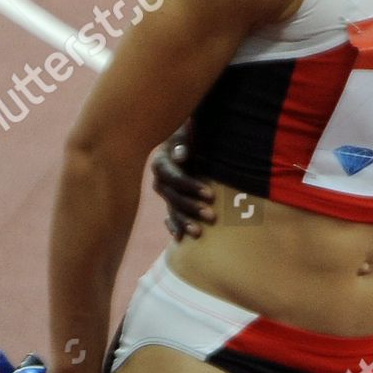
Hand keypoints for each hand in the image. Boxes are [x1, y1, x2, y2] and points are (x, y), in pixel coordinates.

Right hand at [151, 121, 215, 238]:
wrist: (191, 141)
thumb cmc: (192, 133)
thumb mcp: (187, 133)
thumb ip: (183, 142)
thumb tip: (182, 154)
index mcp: (162, 162)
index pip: (173, 178)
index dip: (190, 187)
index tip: (211, 195)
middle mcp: (161, 180)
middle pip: (173, 197)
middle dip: (192, 207)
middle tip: (212, 216)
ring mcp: (166, 193)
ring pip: (172, 210)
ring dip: (185, 222)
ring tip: (199, 232)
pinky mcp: (172, 202)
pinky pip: (170, 217)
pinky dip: (175, 227)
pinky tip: (180, 238)